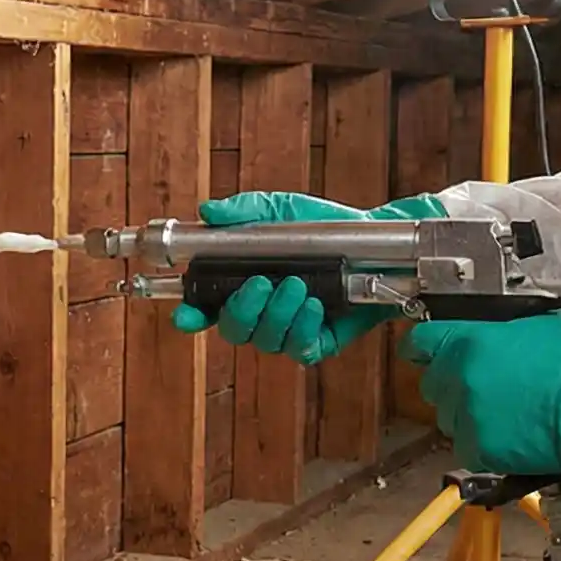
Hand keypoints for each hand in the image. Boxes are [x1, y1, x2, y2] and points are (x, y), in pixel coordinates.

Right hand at [170, 191, 446, 364]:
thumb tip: (210, 211)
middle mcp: (262, 312)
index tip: (186, 314)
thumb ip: (245, 211)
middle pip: (234, 330)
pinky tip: (316, 305)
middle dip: (242, 311)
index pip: (207, 308)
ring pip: (267, 341)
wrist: (373, 241)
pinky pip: (301, 349)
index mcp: (243, 284)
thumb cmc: (324, 227)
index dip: (192, 316)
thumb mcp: (282, 211)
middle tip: (262, 282)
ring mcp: (289, 330)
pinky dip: (304, 328)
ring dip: (278, 315)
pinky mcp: (319, 342)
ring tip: (299, 286)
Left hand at [399, 315, 560, 484]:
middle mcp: (458, 378)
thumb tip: (485, 327)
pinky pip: (465, 446)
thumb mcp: (536, 323)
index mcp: (467, 342)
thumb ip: (498, 325)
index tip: (426, 352)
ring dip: (466, 414)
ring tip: (502, 413)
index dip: (422, 347)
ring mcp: (464, 416)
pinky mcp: (476, 449)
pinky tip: (508, 435)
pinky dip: (481, 443)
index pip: (418, 343)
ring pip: (448, 416)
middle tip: (483, 385)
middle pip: (432, 382)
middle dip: (451, 383)